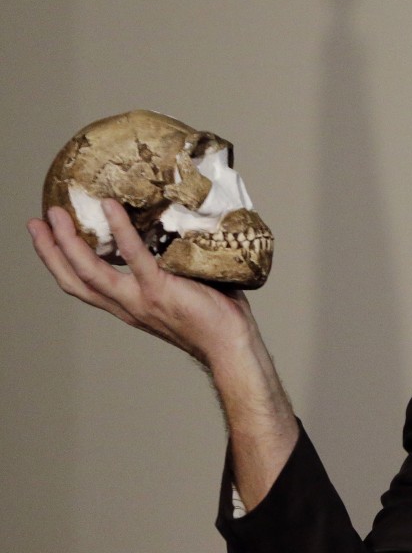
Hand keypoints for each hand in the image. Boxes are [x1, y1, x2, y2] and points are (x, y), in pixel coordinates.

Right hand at [28, 200, 250, 365]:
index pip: (84, 286)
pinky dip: (120, 230)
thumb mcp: (181, 289)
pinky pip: (133, 256)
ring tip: (57, 213)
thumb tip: (174, 229)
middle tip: (39, 220)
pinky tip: (111, 208)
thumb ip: (169, 266)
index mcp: (129, 307)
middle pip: (75, 279)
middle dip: (51, 250)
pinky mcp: (159, 290)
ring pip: (89, 271)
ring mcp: (140, 299)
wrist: (231, 345)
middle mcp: (127, 306)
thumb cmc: (216, 317)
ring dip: (68, 241)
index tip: (47, 237)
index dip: (61, 262)